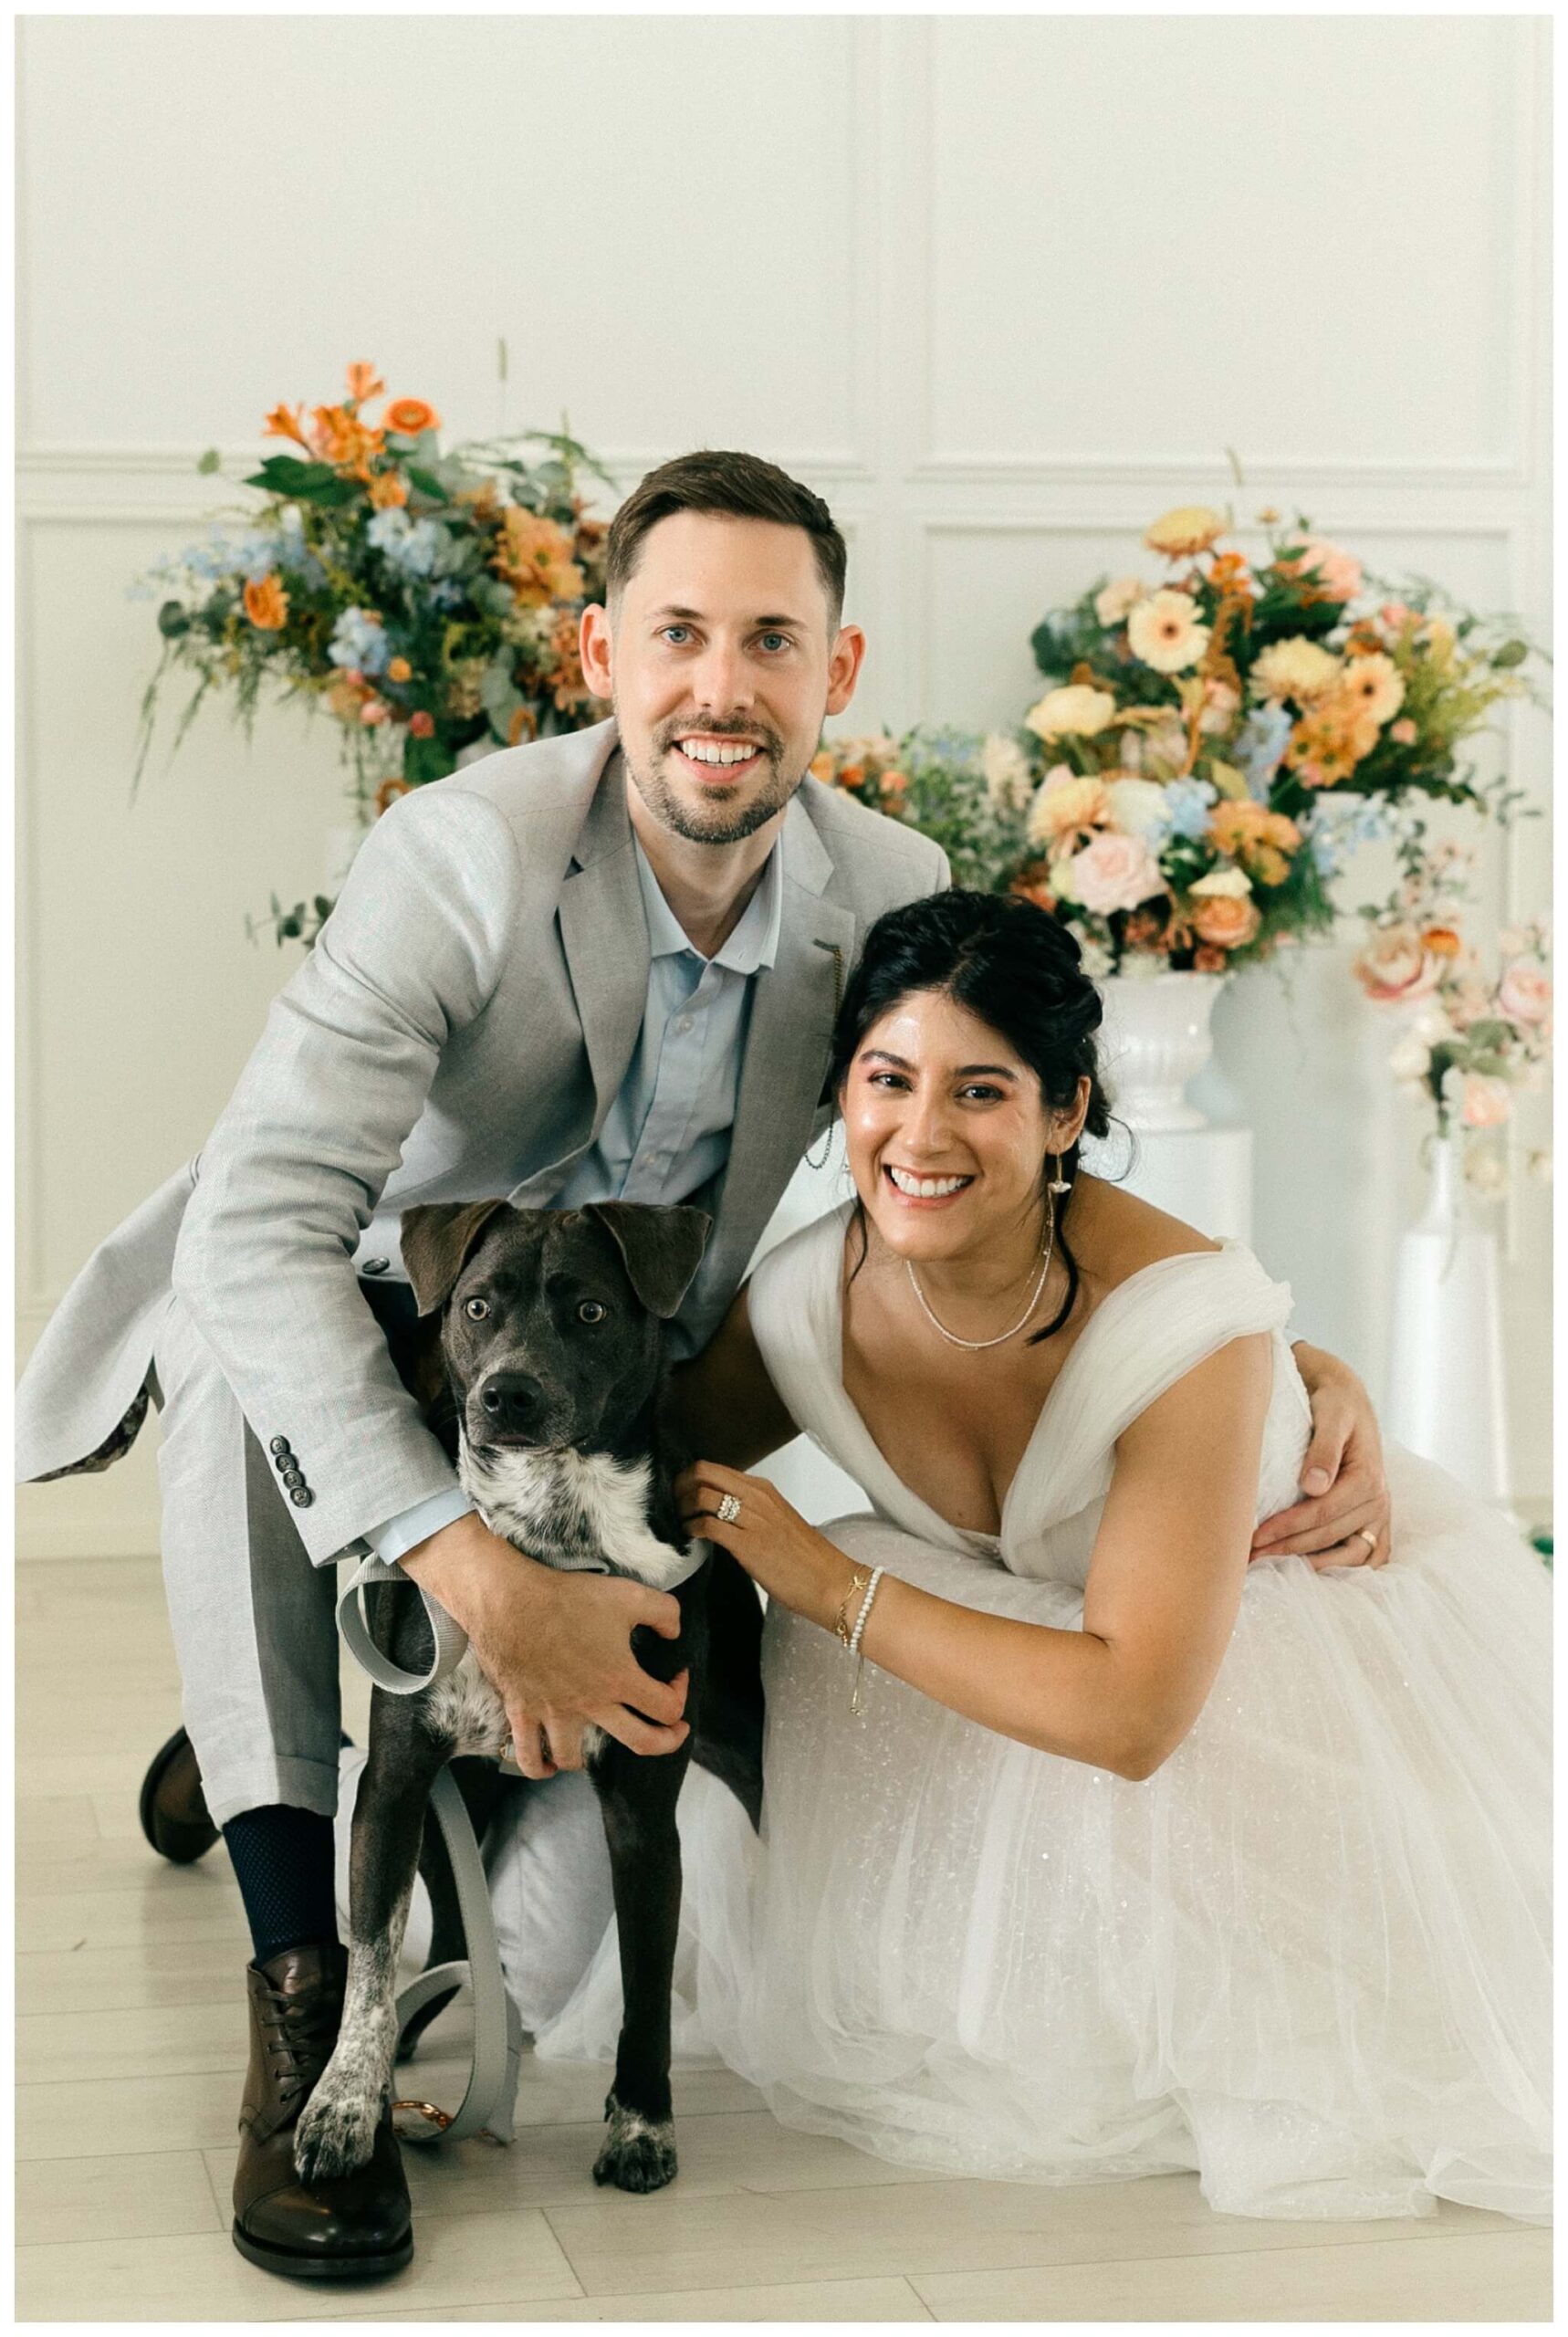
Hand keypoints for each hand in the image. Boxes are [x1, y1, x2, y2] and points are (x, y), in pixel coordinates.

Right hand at [400, 1512, 688, 1777]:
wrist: (510, 1601)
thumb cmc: (568, 1598)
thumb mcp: (629, 1594)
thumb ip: (665, 1612)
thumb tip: (674, 1634)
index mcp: (619, 1679)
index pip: (667, 1707)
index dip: (681, 1694)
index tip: (677, 1675)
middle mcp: (590, 1705)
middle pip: (641, 1742)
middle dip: (665, 1741)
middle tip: (671, 1731)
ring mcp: (554, 1714)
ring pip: (576, 1758)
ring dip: (594, 1757)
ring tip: (599, 1743)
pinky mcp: (521, 1713)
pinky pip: (527, 1758)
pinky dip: (540, 1769)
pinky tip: (550, 1766)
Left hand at [675, 1461, 850, 1630]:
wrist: (829, 1581)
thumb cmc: (805, 1558)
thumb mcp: (777, 1520)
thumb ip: (750, 1510)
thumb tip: (718, 1511)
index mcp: (763, 1489)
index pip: (714, 1469)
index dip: (689, 1479)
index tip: (681, 1494)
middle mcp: (757, 1497)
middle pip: (703, 1473)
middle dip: (680, 1487)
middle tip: (674, 1505)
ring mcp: (753, 1519)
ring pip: (702, 1495)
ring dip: (683, 1509)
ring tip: (682, 1524)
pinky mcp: (748, 1544)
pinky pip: (708, 1526)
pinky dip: (692, 1529)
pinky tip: (692, 1538)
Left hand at [1251, 1345, 1391, 1568]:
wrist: (1347, 1399)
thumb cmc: (1335, 1403)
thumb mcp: (1330, 1414)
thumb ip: (1323, 1448)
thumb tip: (1313, 1485)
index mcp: (1368, 1478)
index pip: (1321, 1513)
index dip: (1287, 1528)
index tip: (1255, 1537)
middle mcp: (1378, 1500)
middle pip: (1329, 1536)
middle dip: (1289, 1549)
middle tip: (1251, 1557)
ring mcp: (1379, 1514)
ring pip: (1350, 1556)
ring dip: (1313, 1565)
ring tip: (1275, 1568)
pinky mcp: (1375, 1520)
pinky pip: (1366, 1556)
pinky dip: (1343, 1569)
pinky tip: (1311, 1572)